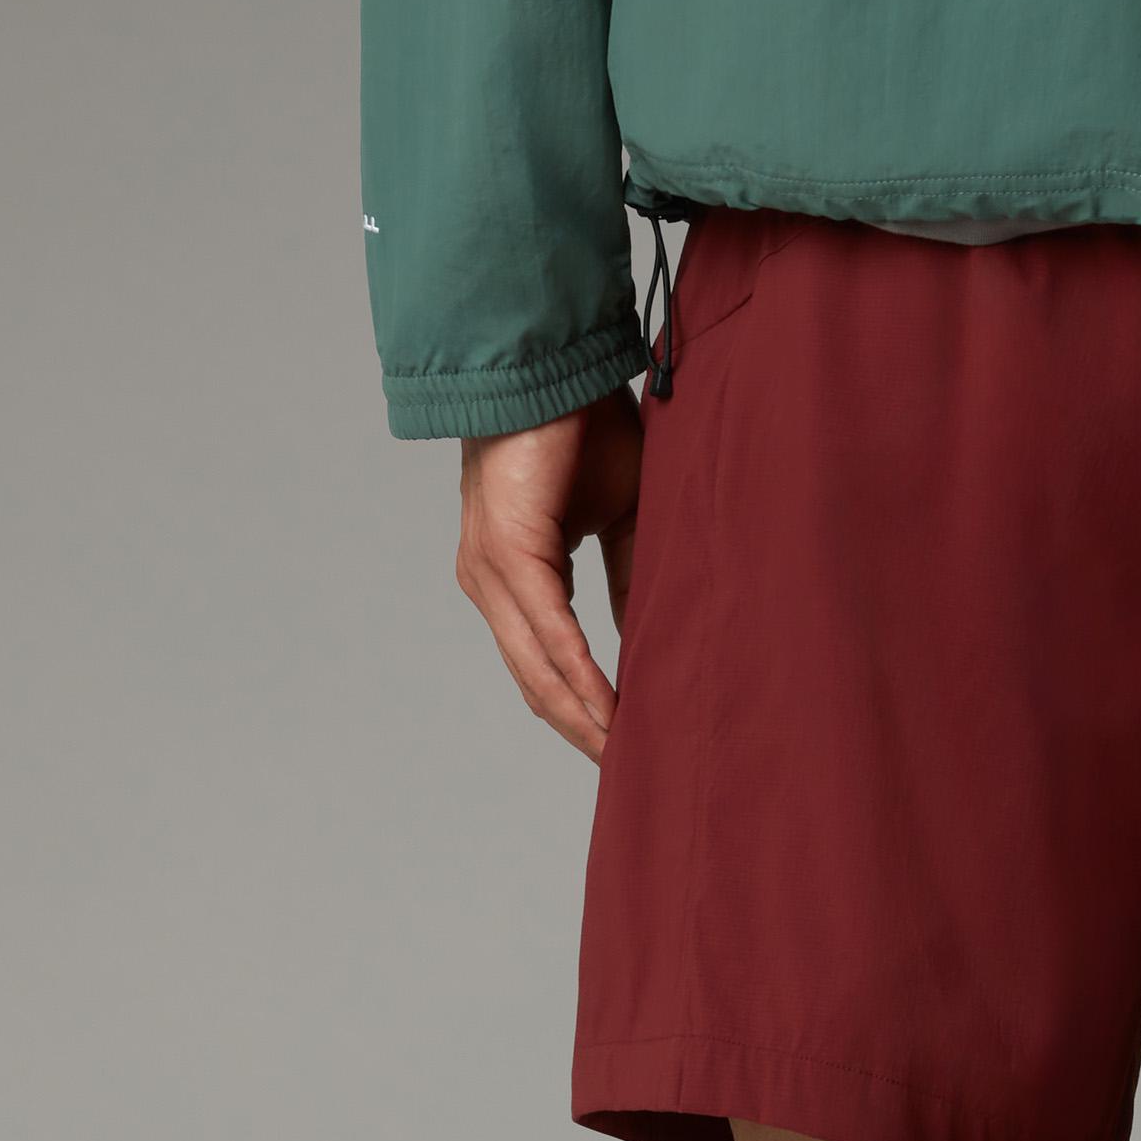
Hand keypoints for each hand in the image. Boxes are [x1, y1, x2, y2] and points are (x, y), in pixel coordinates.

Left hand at [455, 393, 643, 761]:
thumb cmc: (582, 426)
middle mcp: (491, 584)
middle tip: (632, 780)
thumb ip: (629, 582)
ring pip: (540, 673)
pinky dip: (583, 677)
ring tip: (629, 760)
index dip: (584, 715)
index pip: (545, 667)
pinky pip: (551, 635)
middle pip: (538, 687)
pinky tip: (614, 713)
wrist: (550, 360)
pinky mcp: (510, 553)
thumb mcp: (619, 518)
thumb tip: (649, 639)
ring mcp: (493, 573)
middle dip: (585, 737)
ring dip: (586, 722)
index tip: (625, 753)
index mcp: (511, 577)